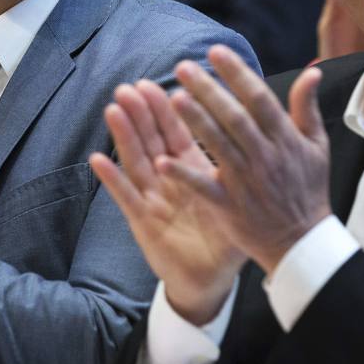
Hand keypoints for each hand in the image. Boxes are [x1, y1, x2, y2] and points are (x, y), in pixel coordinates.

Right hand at [89, 80, 246, 325]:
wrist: (210, 279)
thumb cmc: (224, 239)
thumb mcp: (236, 202)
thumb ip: (242, 171)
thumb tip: (265, 138)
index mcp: (192, 170)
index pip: (177, 133)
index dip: (166, 109)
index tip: (155, 84)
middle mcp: (168, 179)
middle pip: (152, 140)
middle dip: (140, 114)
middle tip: (129, 88)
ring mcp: (152, 198)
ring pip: (136, 161)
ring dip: (124, 136)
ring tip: (113, 110)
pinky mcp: (141, 221)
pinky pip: (125, 197)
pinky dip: (112, 179)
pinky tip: (99, 159)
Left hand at [161, 45, 332, 275]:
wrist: (302, 242)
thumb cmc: (307, 189)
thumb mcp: (316, 147)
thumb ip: (307, 108)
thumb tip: (311, 71)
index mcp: (284, 139)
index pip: (259, 98)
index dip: (238, 73)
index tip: (215, 50)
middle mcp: (264, 156)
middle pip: (234, 117)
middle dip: (209, 90)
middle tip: (182, 66)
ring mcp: (246, 182)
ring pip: (218, 146)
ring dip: (196, 122)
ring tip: (173, 97)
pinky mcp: (229, 207)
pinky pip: (204, 188)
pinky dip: (184, 176)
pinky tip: (161, 162)